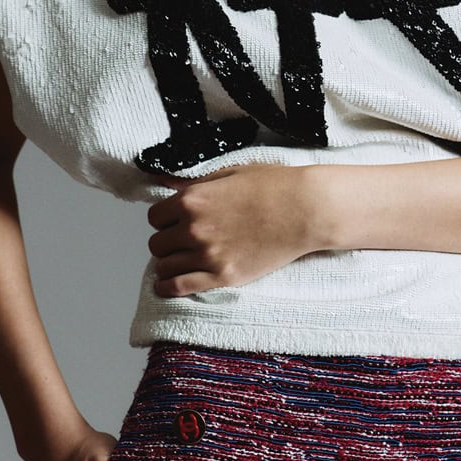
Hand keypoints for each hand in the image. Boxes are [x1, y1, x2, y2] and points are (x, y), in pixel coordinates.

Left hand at [147, 162, 335, 296]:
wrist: (305, 209)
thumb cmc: (273, 186)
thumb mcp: (229, 173)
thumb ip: (197, 183)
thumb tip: (169, 185)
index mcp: (192, 199)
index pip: (155, 217)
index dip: (165, 220)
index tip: (174, 223)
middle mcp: (194, 228)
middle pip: (157, 243)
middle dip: (167, 242)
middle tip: (181, 242)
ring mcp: (208, 254)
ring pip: (164, 267)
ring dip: (170, 264)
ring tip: (180, 262)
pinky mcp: (223, 276)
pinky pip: (179, 287)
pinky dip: (168, 288)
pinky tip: (168, 285)